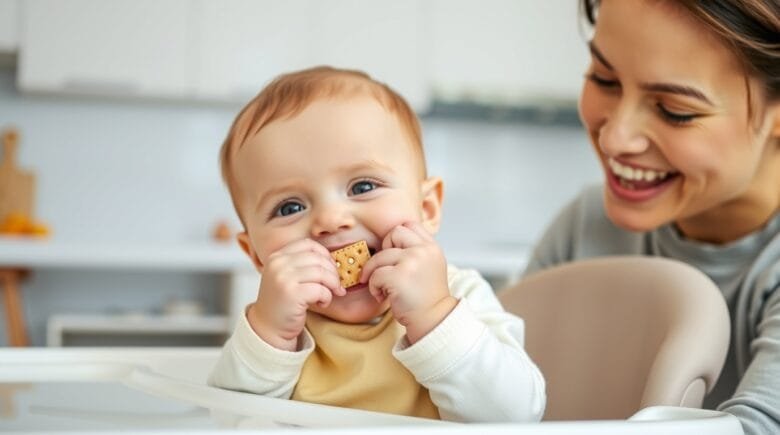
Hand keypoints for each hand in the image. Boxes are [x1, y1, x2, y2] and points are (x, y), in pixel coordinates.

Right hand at [247, 238, 344, 350]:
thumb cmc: (283, 303)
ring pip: (322, 273)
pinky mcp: (292, 294)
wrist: (268, 328)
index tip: (330, 269)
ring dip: (332, 285)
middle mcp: (278, 264)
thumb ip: (302, 264)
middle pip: (318, 258)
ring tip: (328, 295)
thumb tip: (332, 259)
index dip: (324, 255)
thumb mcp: (286, 277)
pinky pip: (321, 290)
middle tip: (336, 286)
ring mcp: (284, 278)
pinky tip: (321, 304)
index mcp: (277, 256)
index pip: (308, 244)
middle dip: (332, 273)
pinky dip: (326, 297)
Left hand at [359, 222, 455, 343]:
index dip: (397, 238)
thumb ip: (416, 250)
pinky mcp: (398, 277)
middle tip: (386, 269)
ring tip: (383, 288)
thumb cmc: (426, 297)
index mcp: (432, 247)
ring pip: (380, 256)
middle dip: (384, 251)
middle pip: (393, 233)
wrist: (432, 320)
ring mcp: (412, 261)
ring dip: (375, 273)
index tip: (396, 257)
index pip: (409, 225)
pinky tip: (383, 296)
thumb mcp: (430, 266)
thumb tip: (389, 242)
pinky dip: (374, 287)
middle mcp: (423, 251)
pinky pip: (375, 275)